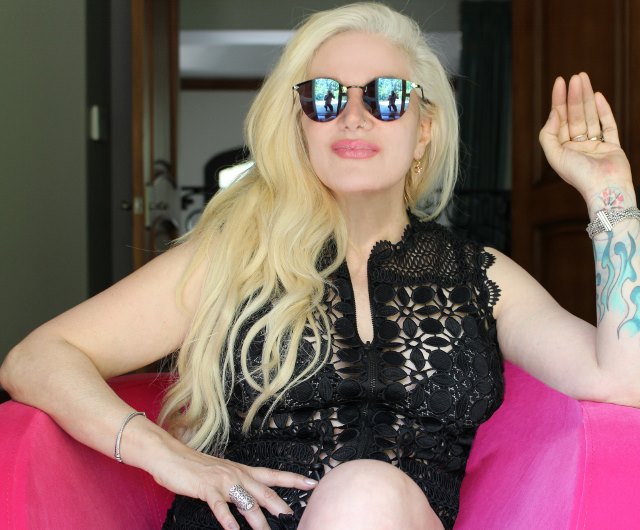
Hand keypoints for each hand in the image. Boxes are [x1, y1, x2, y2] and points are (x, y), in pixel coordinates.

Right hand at [150, 437, 316, 529]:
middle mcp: (236, 474)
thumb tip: (252, 500)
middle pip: (264, 492)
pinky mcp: (206, 488)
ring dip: (258, 520)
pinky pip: (219, 506)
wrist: (170, 455)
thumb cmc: (195, 467)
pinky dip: (227, 519)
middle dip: (280, 506)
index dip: (293, 480)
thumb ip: (237, 486)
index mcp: (242, 470)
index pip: (273, 475)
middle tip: (293, 518)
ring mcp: (222, 481)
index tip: (312, 483)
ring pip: (246, 502)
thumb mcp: (222, 474)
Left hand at [539, 72, 633, 213]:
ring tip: (584, 79)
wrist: (606, 187)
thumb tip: (553, 113)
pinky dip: (603, 111)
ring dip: (586, 98)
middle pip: (575, 116)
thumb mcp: (554, 155)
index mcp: (562, 150)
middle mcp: (578, 147)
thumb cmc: (579, 175)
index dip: (558, 101)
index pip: (559, 120)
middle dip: (574, 96)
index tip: (560, 82)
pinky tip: (598, 96)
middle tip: (576, 76)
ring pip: (590, 117)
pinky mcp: (612, 146)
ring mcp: (595, 146)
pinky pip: (607, 125)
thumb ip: (549, 134)